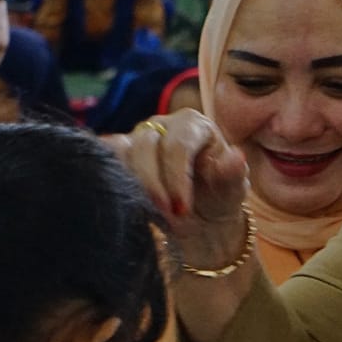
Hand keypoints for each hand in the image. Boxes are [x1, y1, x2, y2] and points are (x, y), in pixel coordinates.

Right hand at [109, 109, 250, 256]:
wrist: (200, 217)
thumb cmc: (218, 197)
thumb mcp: (232, 190)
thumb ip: (232, 173)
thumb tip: (237, 156)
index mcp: (194, 125)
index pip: (179, 145)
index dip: (177, 177)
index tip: (182, 209)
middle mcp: (162, 124)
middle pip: (146, 146)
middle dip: (154, 185)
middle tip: (166, 216)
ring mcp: (137, 137)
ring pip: (120, 151)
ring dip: (133, 185)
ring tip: (150, 215)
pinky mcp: (118, 153)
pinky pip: (104, 157)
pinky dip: (110, 178)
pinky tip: (122, 202)